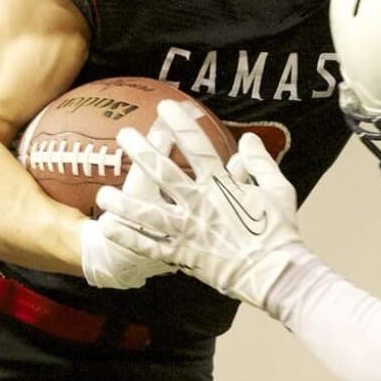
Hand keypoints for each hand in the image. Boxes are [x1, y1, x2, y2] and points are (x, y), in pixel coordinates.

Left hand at [96, 100, 302, 309]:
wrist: (275, 274)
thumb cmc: (279, 231)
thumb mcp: (278, 190)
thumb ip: (260, 163)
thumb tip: (248, 138)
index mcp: (223, 186)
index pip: (198, 147)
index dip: (181, 125)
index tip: (165, 106)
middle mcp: (200, 204)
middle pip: (164, 173)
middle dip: (142, 152)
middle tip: (123, 134)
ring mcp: (189, 231)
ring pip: (148, 213)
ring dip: (124, 202)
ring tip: (101, 194)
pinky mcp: (184, 255)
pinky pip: (150, 246)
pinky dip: (130, 237)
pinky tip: (109, 229)